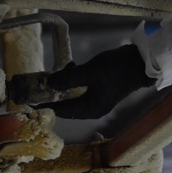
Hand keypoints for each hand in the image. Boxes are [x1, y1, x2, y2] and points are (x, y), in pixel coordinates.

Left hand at [38, 44, 154, 118]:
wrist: (142, 62)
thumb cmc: (117, 69)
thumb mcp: (90, 72)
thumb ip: (68, 79)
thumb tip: (48, 84)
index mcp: (91, 109)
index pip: (62, 111)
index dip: (45, 105)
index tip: (29, 100)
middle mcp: (93, 108)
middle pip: (66, 105)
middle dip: (52, 95)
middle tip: (38, 85)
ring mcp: (98, 99)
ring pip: (73, 96)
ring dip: (63, 86)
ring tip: (55, 73)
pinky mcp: (102, 90)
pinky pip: (81, 89)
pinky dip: (73, 81)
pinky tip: (71, 68)